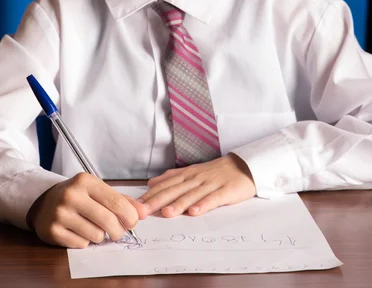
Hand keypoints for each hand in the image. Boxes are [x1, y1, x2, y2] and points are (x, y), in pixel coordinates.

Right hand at [26, 173, 147, 247]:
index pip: (116, 202)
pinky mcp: (53, 231)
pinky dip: (85, 241)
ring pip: (96, 235)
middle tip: (118, 231)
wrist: (44, 202)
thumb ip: (121, 200)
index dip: (130, 215)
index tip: (134, 222)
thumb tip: (143, 212)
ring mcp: (60, 213)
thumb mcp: (97, 190)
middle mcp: (72, 195)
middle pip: (108, 220)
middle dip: (118, 230)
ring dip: (100, 236)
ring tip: (93, 227)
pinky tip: (79, 231)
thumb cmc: (77, 196)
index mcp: (85, 181)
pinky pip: (82, 244)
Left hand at [138, 154, 255, 217]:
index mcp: (187, 174)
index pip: (166, 185)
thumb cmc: (216, 172)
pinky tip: (195, 212)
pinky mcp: (226, 191)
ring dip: (179, 204)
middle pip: (175, 190)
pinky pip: (213, 198)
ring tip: (166, 213)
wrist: (244, 166)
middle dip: (158, 201)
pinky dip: (204, 205)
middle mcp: (196, 178)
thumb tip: (151, 183)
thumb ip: (172, 178)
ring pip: (192, 194)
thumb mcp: (192, 172)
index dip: (151, 195)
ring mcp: (211, 184)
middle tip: (143, 212)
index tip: (136, 205)